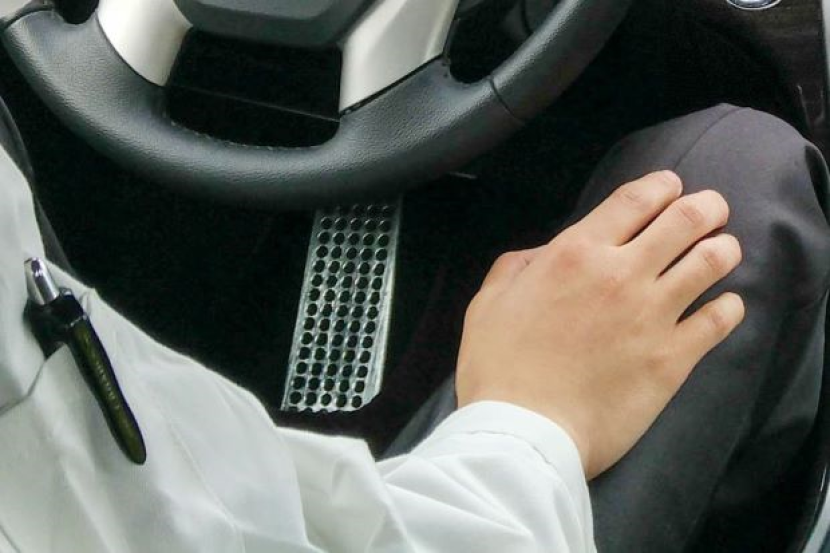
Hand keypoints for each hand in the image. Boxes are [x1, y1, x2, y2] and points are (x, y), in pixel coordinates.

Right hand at [456, 171, 744, 478]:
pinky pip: (721, 319)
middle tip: (710, 212)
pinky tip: (722, 306)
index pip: (637, 199)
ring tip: (721, 252)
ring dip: (723, 249)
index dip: (663, 186)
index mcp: (576, 253)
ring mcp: (653, 315)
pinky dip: (728, 306)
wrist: (524, 431)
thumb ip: (519, 265)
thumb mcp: (490, 302)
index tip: (671, 188)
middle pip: (688, 219)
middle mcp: (621, 274)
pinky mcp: (673, 358)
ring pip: (713, 261)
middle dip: (707, 207)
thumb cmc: (499, 368)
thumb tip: (545, 254)